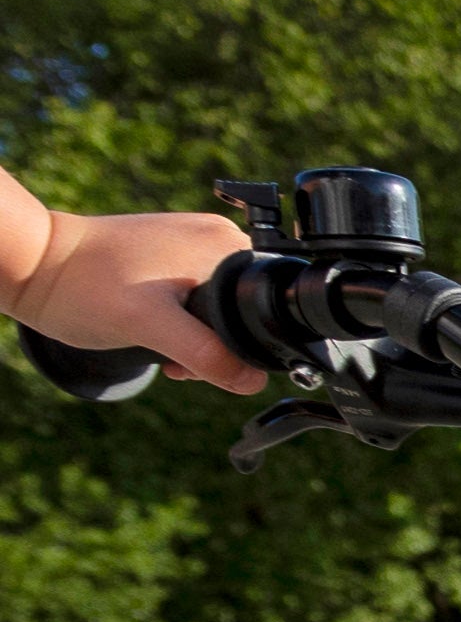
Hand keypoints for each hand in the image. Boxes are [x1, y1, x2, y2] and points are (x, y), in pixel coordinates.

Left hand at [8, 208, 261, 393]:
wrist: (32, 263)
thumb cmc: (83, 286)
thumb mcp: (151, 327)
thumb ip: (207, 354)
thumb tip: (253, 383)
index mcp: (226, 248)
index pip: (266, 310)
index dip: (244, 349)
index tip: (202, 363)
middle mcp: (218, 238)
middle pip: (247, 312)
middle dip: (217, 346)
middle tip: (175, 356)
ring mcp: (195, 243)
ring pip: (223, 310)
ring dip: (198, 339)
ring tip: (159, 343)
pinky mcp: (174, 252)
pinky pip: (200, 298)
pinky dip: (183, 322)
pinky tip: (154, 328)